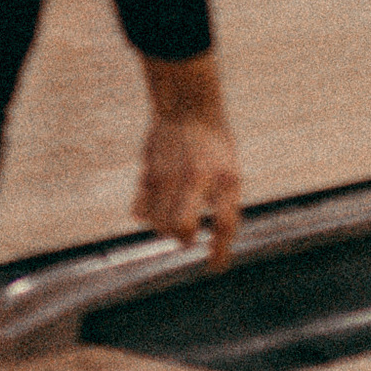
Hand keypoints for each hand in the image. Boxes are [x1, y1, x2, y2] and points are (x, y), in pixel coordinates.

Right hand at [135, 105, 241, 270]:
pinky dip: (147, 216)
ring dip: (165, 228)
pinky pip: (141, 210)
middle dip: (184, 238)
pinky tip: (154, 208)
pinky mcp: (149, 172)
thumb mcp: (229, 168)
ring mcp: (170, 175)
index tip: (215, 266)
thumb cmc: (213, 142)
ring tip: (172, 217)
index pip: (225, 225)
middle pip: (183, 228)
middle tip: (188, 237)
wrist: (188, 104)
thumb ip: (223, 201)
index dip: (220, 252)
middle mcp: (197, 178)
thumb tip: (216, 236)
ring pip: (160, 223)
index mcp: (224, 179)